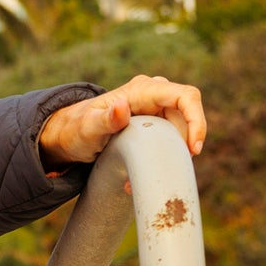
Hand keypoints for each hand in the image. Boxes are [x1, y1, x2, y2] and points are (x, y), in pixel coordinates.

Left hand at [38, 74, 207, 168]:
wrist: (69, 135)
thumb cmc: (77, 128)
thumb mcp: (88, 127)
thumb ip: (105, 120)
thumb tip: (122, 107)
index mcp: (143, 90)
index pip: (185, 96)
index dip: (196, 120)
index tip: (193, 149)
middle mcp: (154, 95)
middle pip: (186, 117)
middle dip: (181, 145)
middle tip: (166, 169)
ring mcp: (156, 108)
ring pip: (180, 131)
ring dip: (170, 154)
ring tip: (144, 175)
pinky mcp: (155, 123)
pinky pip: (170, 138)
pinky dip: (163, 156)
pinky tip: (143, 172)